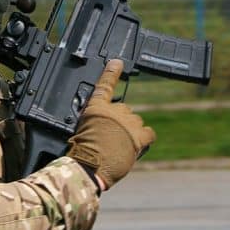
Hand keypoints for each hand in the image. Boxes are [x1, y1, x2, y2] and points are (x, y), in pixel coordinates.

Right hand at [66, 59, 155, 190]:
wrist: (89, 167)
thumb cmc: (82, 153)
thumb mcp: (81, 130)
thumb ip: (95, 121)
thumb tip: (103, 125)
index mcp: (96, 107)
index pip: (105, 85)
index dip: (112, 73)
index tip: (117, 62)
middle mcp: (114, 110)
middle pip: (124, 110)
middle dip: (120, 122)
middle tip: (111, 139)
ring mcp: (128, 122)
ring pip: (135, 122)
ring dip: (130, 132)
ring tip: (119, 147)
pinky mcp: (139, 136)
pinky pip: (149, 133)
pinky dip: (144, 138)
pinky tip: (137, 146)